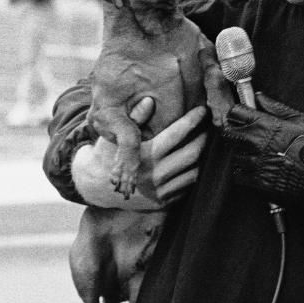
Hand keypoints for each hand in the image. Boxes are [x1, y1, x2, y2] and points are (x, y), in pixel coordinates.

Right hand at [72, 99, 208, 209]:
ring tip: (201, 142)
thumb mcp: (116, 135)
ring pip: (194, 171)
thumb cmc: (108, 154)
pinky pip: (187, 186)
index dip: (193, 120)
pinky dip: (192, 172)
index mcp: (146, 155)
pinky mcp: (163, 202)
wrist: (96, 187)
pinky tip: (189, 161)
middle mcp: (156, 174)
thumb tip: (150, 100)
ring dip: (201, 156)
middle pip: (193, 153)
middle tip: (207, 126)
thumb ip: (135, 118)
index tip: (203, 110)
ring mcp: (161, 191)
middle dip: (203, 137)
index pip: (178, 134)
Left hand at [222, 92, 303, 213]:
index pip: (235, 113)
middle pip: (228, 133)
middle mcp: (255, 142)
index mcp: (265, 124)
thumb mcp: (301, 120)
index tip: (241, 116)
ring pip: (234, 154)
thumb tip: (259, 96)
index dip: (237, 113)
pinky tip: (257, 168)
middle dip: (234, 132)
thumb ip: (276, 107)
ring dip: (241, 153)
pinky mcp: (255, 181)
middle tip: (245, 134)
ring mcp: (254, 162)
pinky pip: (238, 173)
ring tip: (256, 153)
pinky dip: (244, 171)